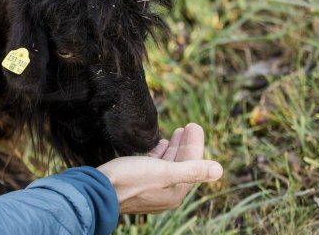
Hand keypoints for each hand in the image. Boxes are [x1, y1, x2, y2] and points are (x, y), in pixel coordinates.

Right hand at [97, 123, 222, 213]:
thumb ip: (191, 170)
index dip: (195, 144)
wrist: (98, 191)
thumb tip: (219, 170)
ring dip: (174, 149)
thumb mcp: (163, 173)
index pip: (192, 165)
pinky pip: (154, 167)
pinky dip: (160, 155)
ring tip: (176, 133)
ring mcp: (151, 189)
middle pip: (182, 165)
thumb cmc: (129, 180)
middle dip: (186, 145)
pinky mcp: (137, 183)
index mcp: (175, 191)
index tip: (194, 125)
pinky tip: (159, 145)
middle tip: (189, 126)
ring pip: (168, 165)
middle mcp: (165, 192)